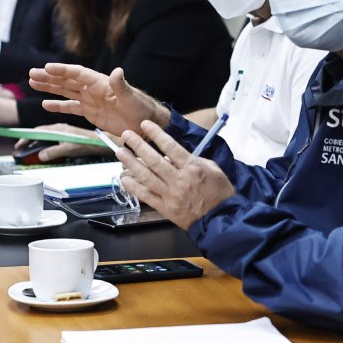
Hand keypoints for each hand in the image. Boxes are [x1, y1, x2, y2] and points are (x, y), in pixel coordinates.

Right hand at [13, 123, 107, 162]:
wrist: (99, 143)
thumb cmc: (86, 144)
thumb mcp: (68, 149)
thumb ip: (54, 152)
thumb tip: (40, 156)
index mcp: (56, 129)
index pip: (36, 132)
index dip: (26, 139)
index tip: (18, 146)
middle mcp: (58, 128)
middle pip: (38, 134)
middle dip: (28, 141)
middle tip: (19, 150)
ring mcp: (62, 132)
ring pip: (44, 136)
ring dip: (35, 143)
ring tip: (28, 151)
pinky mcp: (66, 137)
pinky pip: (51, 139)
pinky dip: (43, 144)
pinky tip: (42, 150)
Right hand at [28, 64, 169, 134]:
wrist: (146, 124)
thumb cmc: (141, 108)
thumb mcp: (131, 97)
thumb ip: (121, 85)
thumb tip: (117, 71)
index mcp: (101, 83)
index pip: (78, 73)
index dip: (62, 70)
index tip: (46, 68)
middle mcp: (93, 89)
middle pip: (67, 80)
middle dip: (50, 77)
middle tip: (31, 73)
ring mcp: (91, 101)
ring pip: (66, 91)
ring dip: (50, 87)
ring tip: (32, 82)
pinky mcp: (91, 113)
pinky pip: (71, 107)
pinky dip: (59, 106)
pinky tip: (45, 104)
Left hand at [116, 120, 235, 228]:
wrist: (221, 217)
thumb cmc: (220, 192)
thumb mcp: (214, 169)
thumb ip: (194, 160)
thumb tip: (174, 156)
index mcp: (192, 167)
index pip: (170, 147)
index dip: (156, 134)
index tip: (145, 125)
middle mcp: (179, 179)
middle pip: (154, 160)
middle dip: (138, 145)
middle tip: (126, 135)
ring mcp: (170, 195)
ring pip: (146, 177)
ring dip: (131, 164)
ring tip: (121, 153)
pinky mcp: (165, 208)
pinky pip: (146, 196)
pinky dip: (134, 187)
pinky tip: (124, 179)